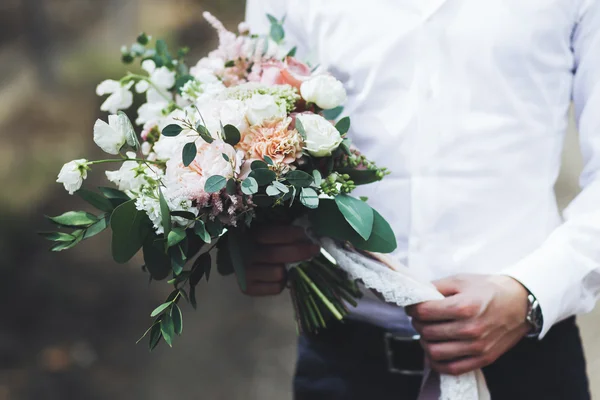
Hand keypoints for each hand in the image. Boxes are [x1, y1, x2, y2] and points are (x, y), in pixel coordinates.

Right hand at [241, 225, 319, 296]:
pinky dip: (282, 283)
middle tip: (314, 249)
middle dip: (298, 251)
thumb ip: (282, 228)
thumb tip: (304, 231)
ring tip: (292, 266)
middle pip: (274, 254)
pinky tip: (281, 277)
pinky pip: (275, 288)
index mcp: (249, 235)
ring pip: (277, 273)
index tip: (305, 234)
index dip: (290, 234)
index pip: (270, 234)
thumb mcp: (268, 230)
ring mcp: (245, 273)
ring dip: (289, 270)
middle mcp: (244, 254)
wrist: (241, 261)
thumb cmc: (261, 243)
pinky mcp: (248, 289)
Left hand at [406, 274, 530, 375]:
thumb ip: (436, 287)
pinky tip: (436, 350)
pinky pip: (451, 368)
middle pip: (427, 331)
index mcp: (464, 306)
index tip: (413, 307)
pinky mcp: (483, 358)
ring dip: (425, 342)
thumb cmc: (489, 289)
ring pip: (435, 351)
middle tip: (420, 318)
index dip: (413, 309)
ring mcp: (477, 346)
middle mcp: (470, 328)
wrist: (520, 303)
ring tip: (429, 333)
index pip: (424, 312)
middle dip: (417, 324)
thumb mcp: (461, 280)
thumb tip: (416, 296)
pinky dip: (438, 362)